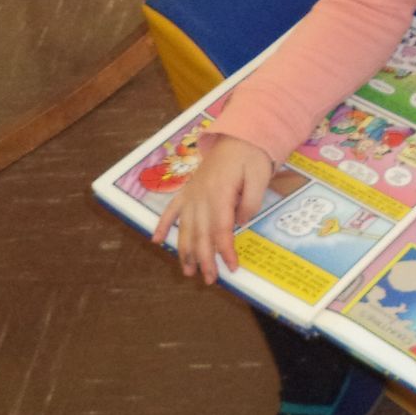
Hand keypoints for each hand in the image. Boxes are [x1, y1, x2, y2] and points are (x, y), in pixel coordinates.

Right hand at [153, 133, 274, 284]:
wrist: (238, 134)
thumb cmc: (252, 155)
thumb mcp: (260, 176)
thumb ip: (252, 201)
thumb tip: (240, 222)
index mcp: (219, 194)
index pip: (221, 230)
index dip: (225, 251)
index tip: (231, 267)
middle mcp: (200, 197)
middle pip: (200, 234)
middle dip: (204, 259)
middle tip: (210, 280)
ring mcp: (190, 194)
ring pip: (185, 228)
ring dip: (184, 251)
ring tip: (187, 271)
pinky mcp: (186, 190)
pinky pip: (170, 210)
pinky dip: (161, 225)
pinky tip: (155, 241)